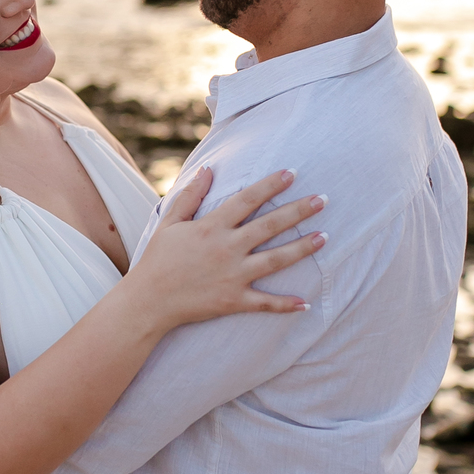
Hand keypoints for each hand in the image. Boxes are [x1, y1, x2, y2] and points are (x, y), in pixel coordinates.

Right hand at [131, 167, 325, 330]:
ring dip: (302, 248)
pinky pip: (265, 303)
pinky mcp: (234, 301)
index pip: (247, 199)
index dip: (271, 185)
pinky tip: (306, 302)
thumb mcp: (168, 222)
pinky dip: (286, 304)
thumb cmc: (157, 259)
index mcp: (211, 227)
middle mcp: (226, 248)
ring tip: (325, 237)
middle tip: (323, 199)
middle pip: (270, 225)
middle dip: (298, 211)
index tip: (292, 173)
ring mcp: (233, 275)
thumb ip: (190, 195)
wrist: (148, 301)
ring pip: (276, 260)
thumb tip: (208, 169)